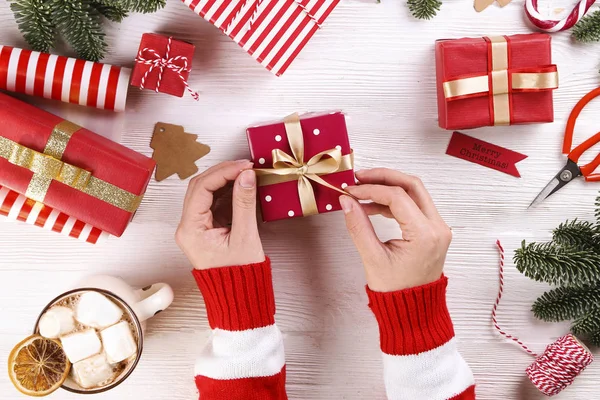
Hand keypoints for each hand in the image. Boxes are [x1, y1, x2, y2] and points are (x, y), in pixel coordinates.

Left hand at [175, 160, 264, 269]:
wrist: (239, 297)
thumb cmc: (239, 274)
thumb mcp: (245, 236)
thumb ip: (244, 203)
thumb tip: (246, 176)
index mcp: (190, 230)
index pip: (201, 188)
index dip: (223, 172)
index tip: (243, 166)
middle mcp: (188, 227)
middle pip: (200, 187)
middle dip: (223, 172)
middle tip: (245, 166)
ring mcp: (196, 227)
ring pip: (206, 193)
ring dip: (226, 181)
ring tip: (246, 174)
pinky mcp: (207, 228)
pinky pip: (214, 203)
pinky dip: (228, 192)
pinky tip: (242, 187)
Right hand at [340, 169, 451, 291]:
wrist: (412, 310)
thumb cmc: (395, 290)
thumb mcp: (372, 258)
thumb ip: (358, 226)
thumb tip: (346, 201)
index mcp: (425, 235)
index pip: (397, 197)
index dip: (371, 189)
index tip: (351, 191)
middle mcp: (437, 227)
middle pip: (412, 185)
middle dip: (384, 177)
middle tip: (359, 177)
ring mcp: (438, 227)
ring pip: (414, 192)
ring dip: (389, 187)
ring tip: (362, 191)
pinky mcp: (433, 230)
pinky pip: (414, 205)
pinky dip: (393, 201)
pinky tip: (372, 206)